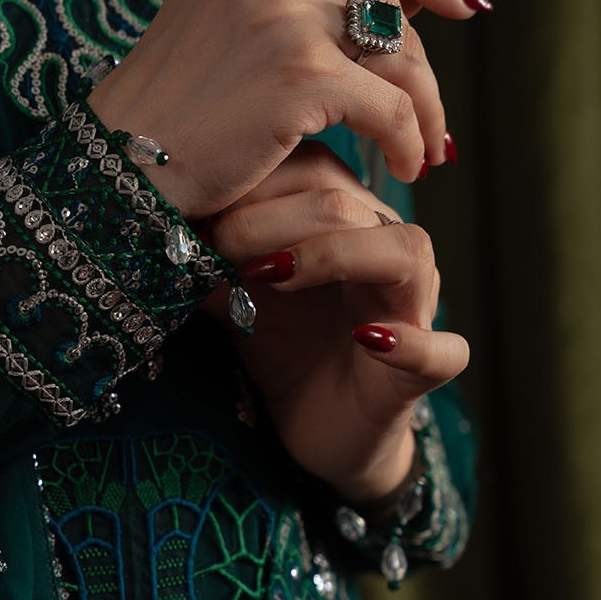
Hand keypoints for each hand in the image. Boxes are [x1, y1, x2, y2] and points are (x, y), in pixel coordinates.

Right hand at [87, 0, 485, 220]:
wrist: (116, 169)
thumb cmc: (169, 116)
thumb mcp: (222, 26)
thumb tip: (389, 4)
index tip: (459, 1)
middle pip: (383, 1)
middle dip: (417, 63)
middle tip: (430, 117)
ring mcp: (282, 13)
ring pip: (398, 51)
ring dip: (423, 105)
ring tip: (426, 149)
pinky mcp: (301, 73)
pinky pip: (389, 105)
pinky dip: (407, 139)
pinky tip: (404, 166)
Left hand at [201, 146, 469, 505]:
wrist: (320, 429)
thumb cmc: (286, 350)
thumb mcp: (236, 298)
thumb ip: (210, 259)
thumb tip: (158, 220)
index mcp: (347, 225)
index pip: (315, 170)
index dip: (256, 182)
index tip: (201, 208)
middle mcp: (388, 253)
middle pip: (351, 202)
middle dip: (278, 216)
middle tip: (219, 243)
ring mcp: (414, 308)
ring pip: (405, 251)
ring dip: (335, 255)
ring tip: (274, 276)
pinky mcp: (426, 370)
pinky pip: (442, 349)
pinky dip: (413, 342)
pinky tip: (366, 337)